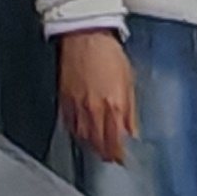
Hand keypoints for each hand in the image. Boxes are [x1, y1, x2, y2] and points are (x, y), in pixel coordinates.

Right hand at [57, 31, 138, 165]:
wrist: (85, 36)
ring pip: (83, 137)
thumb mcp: (129, 82)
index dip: (119, 154)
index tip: (123, 159)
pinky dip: (76, 132)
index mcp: (113, 106)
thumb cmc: (109, 55)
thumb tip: (132, 132)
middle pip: (98, 143)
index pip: (116, 142)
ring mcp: (77, 106)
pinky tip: (82, 132)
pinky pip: (69, 124)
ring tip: (97, 148)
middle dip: (105, 153)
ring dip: (91, 145)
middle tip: (111, 157)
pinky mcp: (64, 99)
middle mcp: (94, 110)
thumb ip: (130, 112)